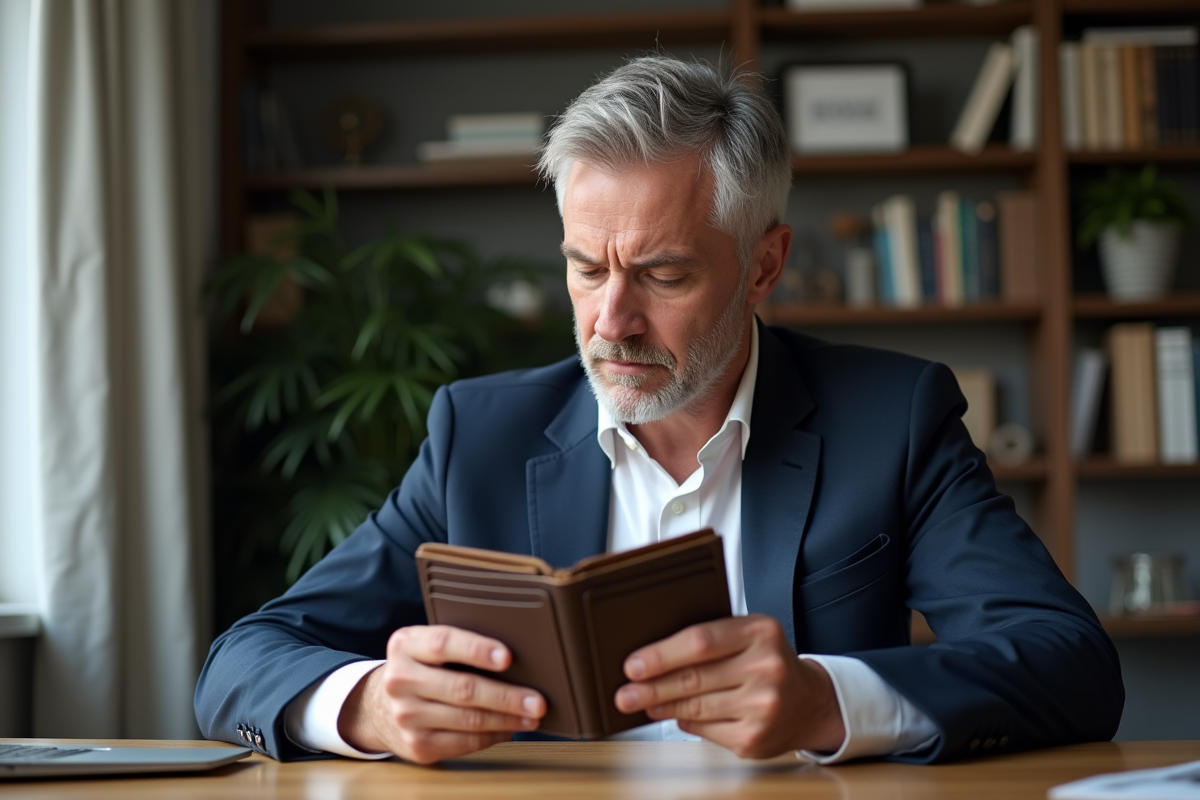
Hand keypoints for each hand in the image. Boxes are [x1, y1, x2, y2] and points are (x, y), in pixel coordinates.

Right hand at [337, 625, 545, 763]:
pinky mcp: (417, 745)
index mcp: (405, 645)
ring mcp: (406, 716)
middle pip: (462, 688)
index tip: (507, 657)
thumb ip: (457, 645)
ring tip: (532, 716)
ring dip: (507, 719)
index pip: (443, 643)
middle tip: (537, 700)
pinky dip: (493, 736)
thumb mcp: (424, 646)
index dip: (477, 649)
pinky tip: (509, 728)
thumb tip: (515, 656)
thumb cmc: (418, 668)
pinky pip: (465, 743)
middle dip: (506, 696)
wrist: (377, 707)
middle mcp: (401, 680)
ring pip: (468, 719)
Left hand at [613, 614, 844, 758]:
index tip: (633, 664)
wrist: (810, 701)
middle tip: (624, 692)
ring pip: (696, 706)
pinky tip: (673, 715)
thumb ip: (710, 639)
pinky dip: (685, 721)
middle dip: (651, 686)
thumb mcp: (748, 636)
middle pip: (693, 678)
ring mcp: (763, 706)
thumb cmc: (769, 662)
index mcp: (760, 631)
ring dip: (662, 705)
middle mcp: (766, 667)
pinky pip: (706, 729)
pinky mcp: (755, 737)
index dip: (661, 654)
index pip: (700, 641)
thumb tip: (653, 656)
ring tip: (642, 702)